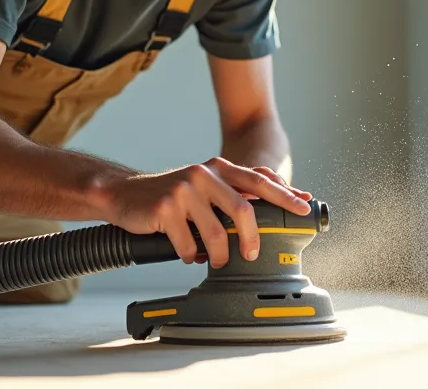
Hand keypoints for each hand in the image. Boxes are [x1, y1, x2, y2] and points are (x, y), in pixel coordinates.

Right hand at [103, 157, 311, 267]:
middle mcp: (204, 174)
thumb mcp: (203, 185)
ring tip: (215, 260)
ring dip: (218, 255)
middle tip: (252, 254)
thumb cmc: (170, 195)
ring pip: (216, 233)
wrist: (124, 194)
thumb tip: (269, 205)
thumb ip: (232, 192)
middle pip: (243, 209)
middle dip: (252, 238)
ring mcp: (184, 190)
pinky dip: (190, 255)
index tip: (303, 207)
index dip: (284, 194)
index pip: (258, 180)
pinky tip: (188, 253)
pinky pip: (188, 244)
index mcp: (218, 168)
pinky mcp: (166, 208)